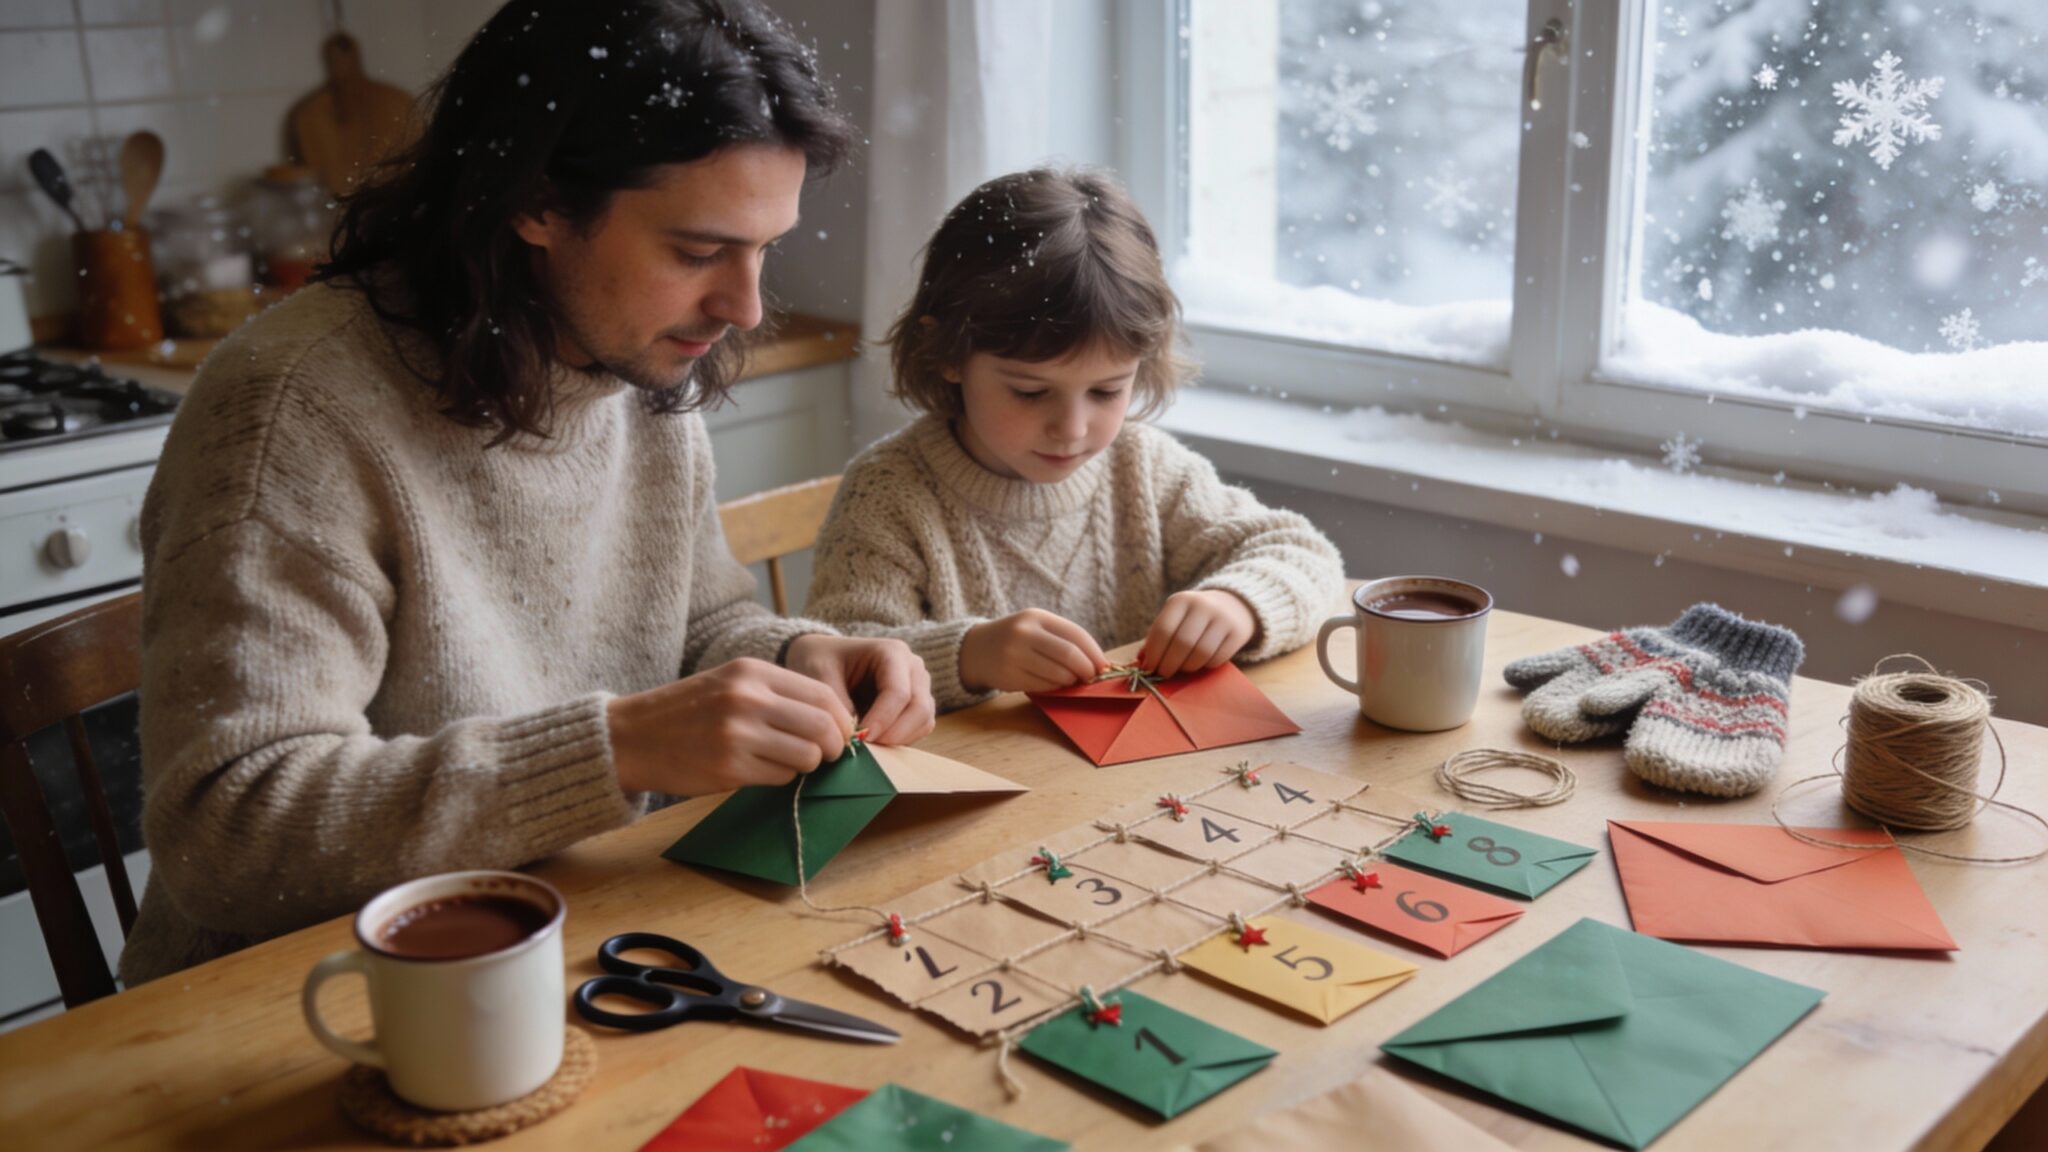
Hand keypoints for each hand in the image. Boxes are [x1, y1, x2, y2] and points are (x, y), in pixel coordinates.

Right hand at [608, 658, 854, 794]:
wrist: (631, 737)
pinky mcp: (730, 768)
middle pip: (824, 726)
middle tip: (825, 755)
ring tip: (786, 761)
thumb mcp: (731, 683)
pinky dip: (781, 777)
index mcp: (752, 672)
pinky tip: (760, 770)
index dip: (841, 719)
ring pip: (807, 755)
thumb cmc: (687, 712)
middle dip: (833, 746)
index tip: (840, 733)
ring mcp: (739, 734)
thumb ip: (777, 695)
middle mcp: (748, 698)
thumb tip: (833, 720)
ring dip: (807, 765)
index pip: (823, 695)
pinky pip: (781, 777)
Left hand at [783, 634, 935, 745]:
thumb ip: (836, 704)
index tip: (861, 739)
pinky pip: (920, 729)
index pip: (898, 692)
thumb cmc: (821, 661)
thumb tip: (854, 737)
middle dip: (894, 734)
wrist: (825, 659)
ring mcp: (919, 686)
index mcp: (892, 652)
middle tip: (866, 748)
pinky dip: (902, 740)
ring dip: (899, 739)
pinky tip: (876, 743)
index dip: (882, 720)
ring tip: (868, 746)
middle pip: (920, 708)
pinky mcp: (917, 705)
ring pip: (924, 721)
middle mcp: (913, 667)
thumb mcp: (819, 675)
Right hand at [959, 609, 1108, 693]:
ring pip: (1058, 674)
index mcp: (1036, 617)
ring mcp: (1014, 655)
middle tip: (1092, 678)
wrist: (976, 649)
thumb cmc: (1017, 639)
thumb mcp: (1036, 627)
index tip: (1104, 666)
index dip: (1094, 653)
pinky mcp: (1008, 676)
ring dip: (1071, 681)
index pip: (1076, 635)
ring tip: (1071, 680)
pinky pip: (1043, 687)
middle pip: (1069, 655)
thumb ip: (1064, 639)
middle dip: (1087, 670)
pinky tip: (1053, 684)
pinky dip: (1055, 688)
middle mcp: (1024, 633)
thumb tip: (1099, 662)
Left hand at [1140, 590, 1256, 678]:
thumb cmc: (1193, 618)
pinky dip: (1206, 666)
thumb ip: (1157, 638)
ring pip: (1201, 653)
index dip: (1154, 653)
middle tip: (1164, 674)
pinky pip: (1217, 658)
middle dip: (1169, 664)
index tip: (1149, 668)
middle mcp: (1202, 605)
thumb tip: (1141, 665)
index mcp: (1180, 600)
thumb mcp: (1174, 619)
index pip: (1163, 630)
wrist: (1232, 606)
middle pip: (1182, 643)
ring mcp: (1222, 618)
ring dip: (1187, 667)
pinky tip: (1201, 662)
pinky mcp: (1237, 632)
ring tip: (1182, 668)